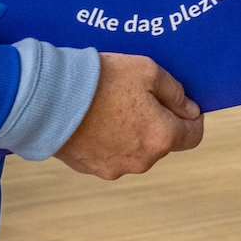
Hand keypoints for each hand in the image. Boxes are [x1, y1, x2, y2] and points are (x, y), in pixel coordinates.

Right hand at [53, 52, 204, 179]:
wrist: (47, 98)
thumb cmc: (101, 80)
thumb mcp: (148, 71)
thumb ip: (176, 92)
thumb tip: (190, 109)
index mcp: (161, 137)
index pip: (193, 136)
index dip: (192, 118)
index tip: (183, 104)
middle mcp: (142, 160)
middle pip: (162, 142)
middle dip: (157, 121)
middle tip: (139, 96)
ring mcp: (114, 168)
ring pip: (135, 149)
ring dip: (132, 131)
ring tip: (112, 105)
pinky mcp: (90, 169)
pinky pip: (110, 153)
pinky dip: (109, 139)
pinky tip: (95, 118)